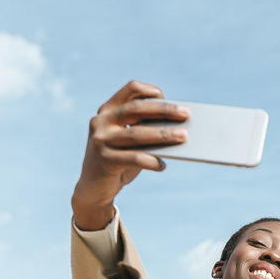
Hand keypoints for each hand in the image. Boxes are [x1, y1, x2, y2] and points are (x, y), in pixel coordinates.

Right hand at [71, 80, 188, 229]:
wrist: (94, 188)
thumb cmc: (119, 160)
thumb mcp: (129, 141)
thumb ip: (144, 130)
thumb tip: (177, 127)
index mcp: (108, 110)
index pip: (130, 90)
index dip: (150, 90)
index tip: (167, 97)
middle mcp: (101, 121)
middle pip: (136, 109)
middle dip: (164, 110)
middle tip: (186, 114)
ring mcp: (100, 140)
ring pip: (136, 134)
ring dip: (163, 134)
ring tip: (183, 136)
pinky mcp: (104, 160)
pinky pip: (133, 158)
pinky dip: (151, 161)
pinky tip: (162, 165)